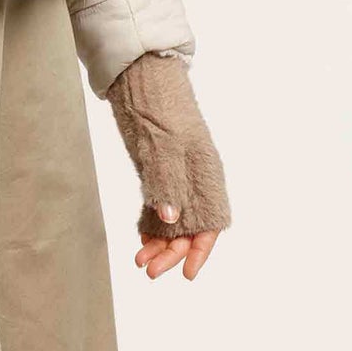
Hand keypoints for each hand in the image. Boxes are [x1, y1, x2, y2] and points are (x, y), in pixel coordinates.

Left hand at [106, 52, 230, 279]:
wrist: (140, 76)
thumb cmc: (160, 104)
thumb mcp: (164, 144)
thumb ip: (167, 182)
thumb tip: (169, 221)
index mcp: (207, 172)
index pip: (211, 222)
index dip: (201, 250)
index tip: (187, 274)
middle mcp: (194, 179)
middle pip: (189, 226)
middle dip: (172, 251)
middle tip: (148, 270)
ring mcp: (175, 175)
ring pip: (173, 220)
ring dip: (159, 243)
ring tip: (139, 261)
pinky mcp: (157, 170)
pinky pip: (159, 207)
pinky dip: (150, 226)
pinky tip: (140, 241)